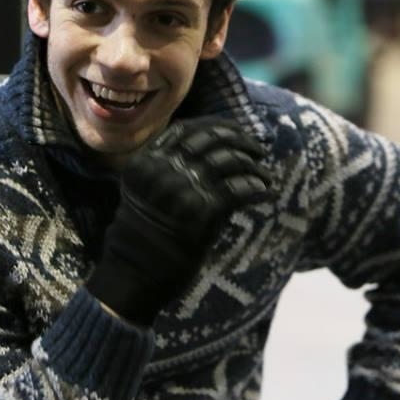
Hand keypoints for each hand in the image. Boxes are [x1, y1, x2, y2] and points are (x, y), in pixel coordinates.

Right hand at [86, 118, 269, 325]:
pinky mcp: (202, 212)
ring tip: (264, 175)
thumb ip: (164, 168)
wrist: (135, 272)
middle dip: (241, 141)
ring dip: (254, 166)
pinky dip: (256, 187)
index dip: (216, 127)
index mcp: (146, 161)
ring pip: (229, 161)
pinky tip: (264, 191)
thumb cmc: (142, 234)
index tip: (236, 132)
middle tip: (258, 151)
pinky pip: (239, 189)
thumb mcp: (142, 191)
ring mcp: (182, 189)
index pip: (187, 130)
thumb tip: (208, 151)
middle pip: (211, 140)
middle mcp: (163, 170)